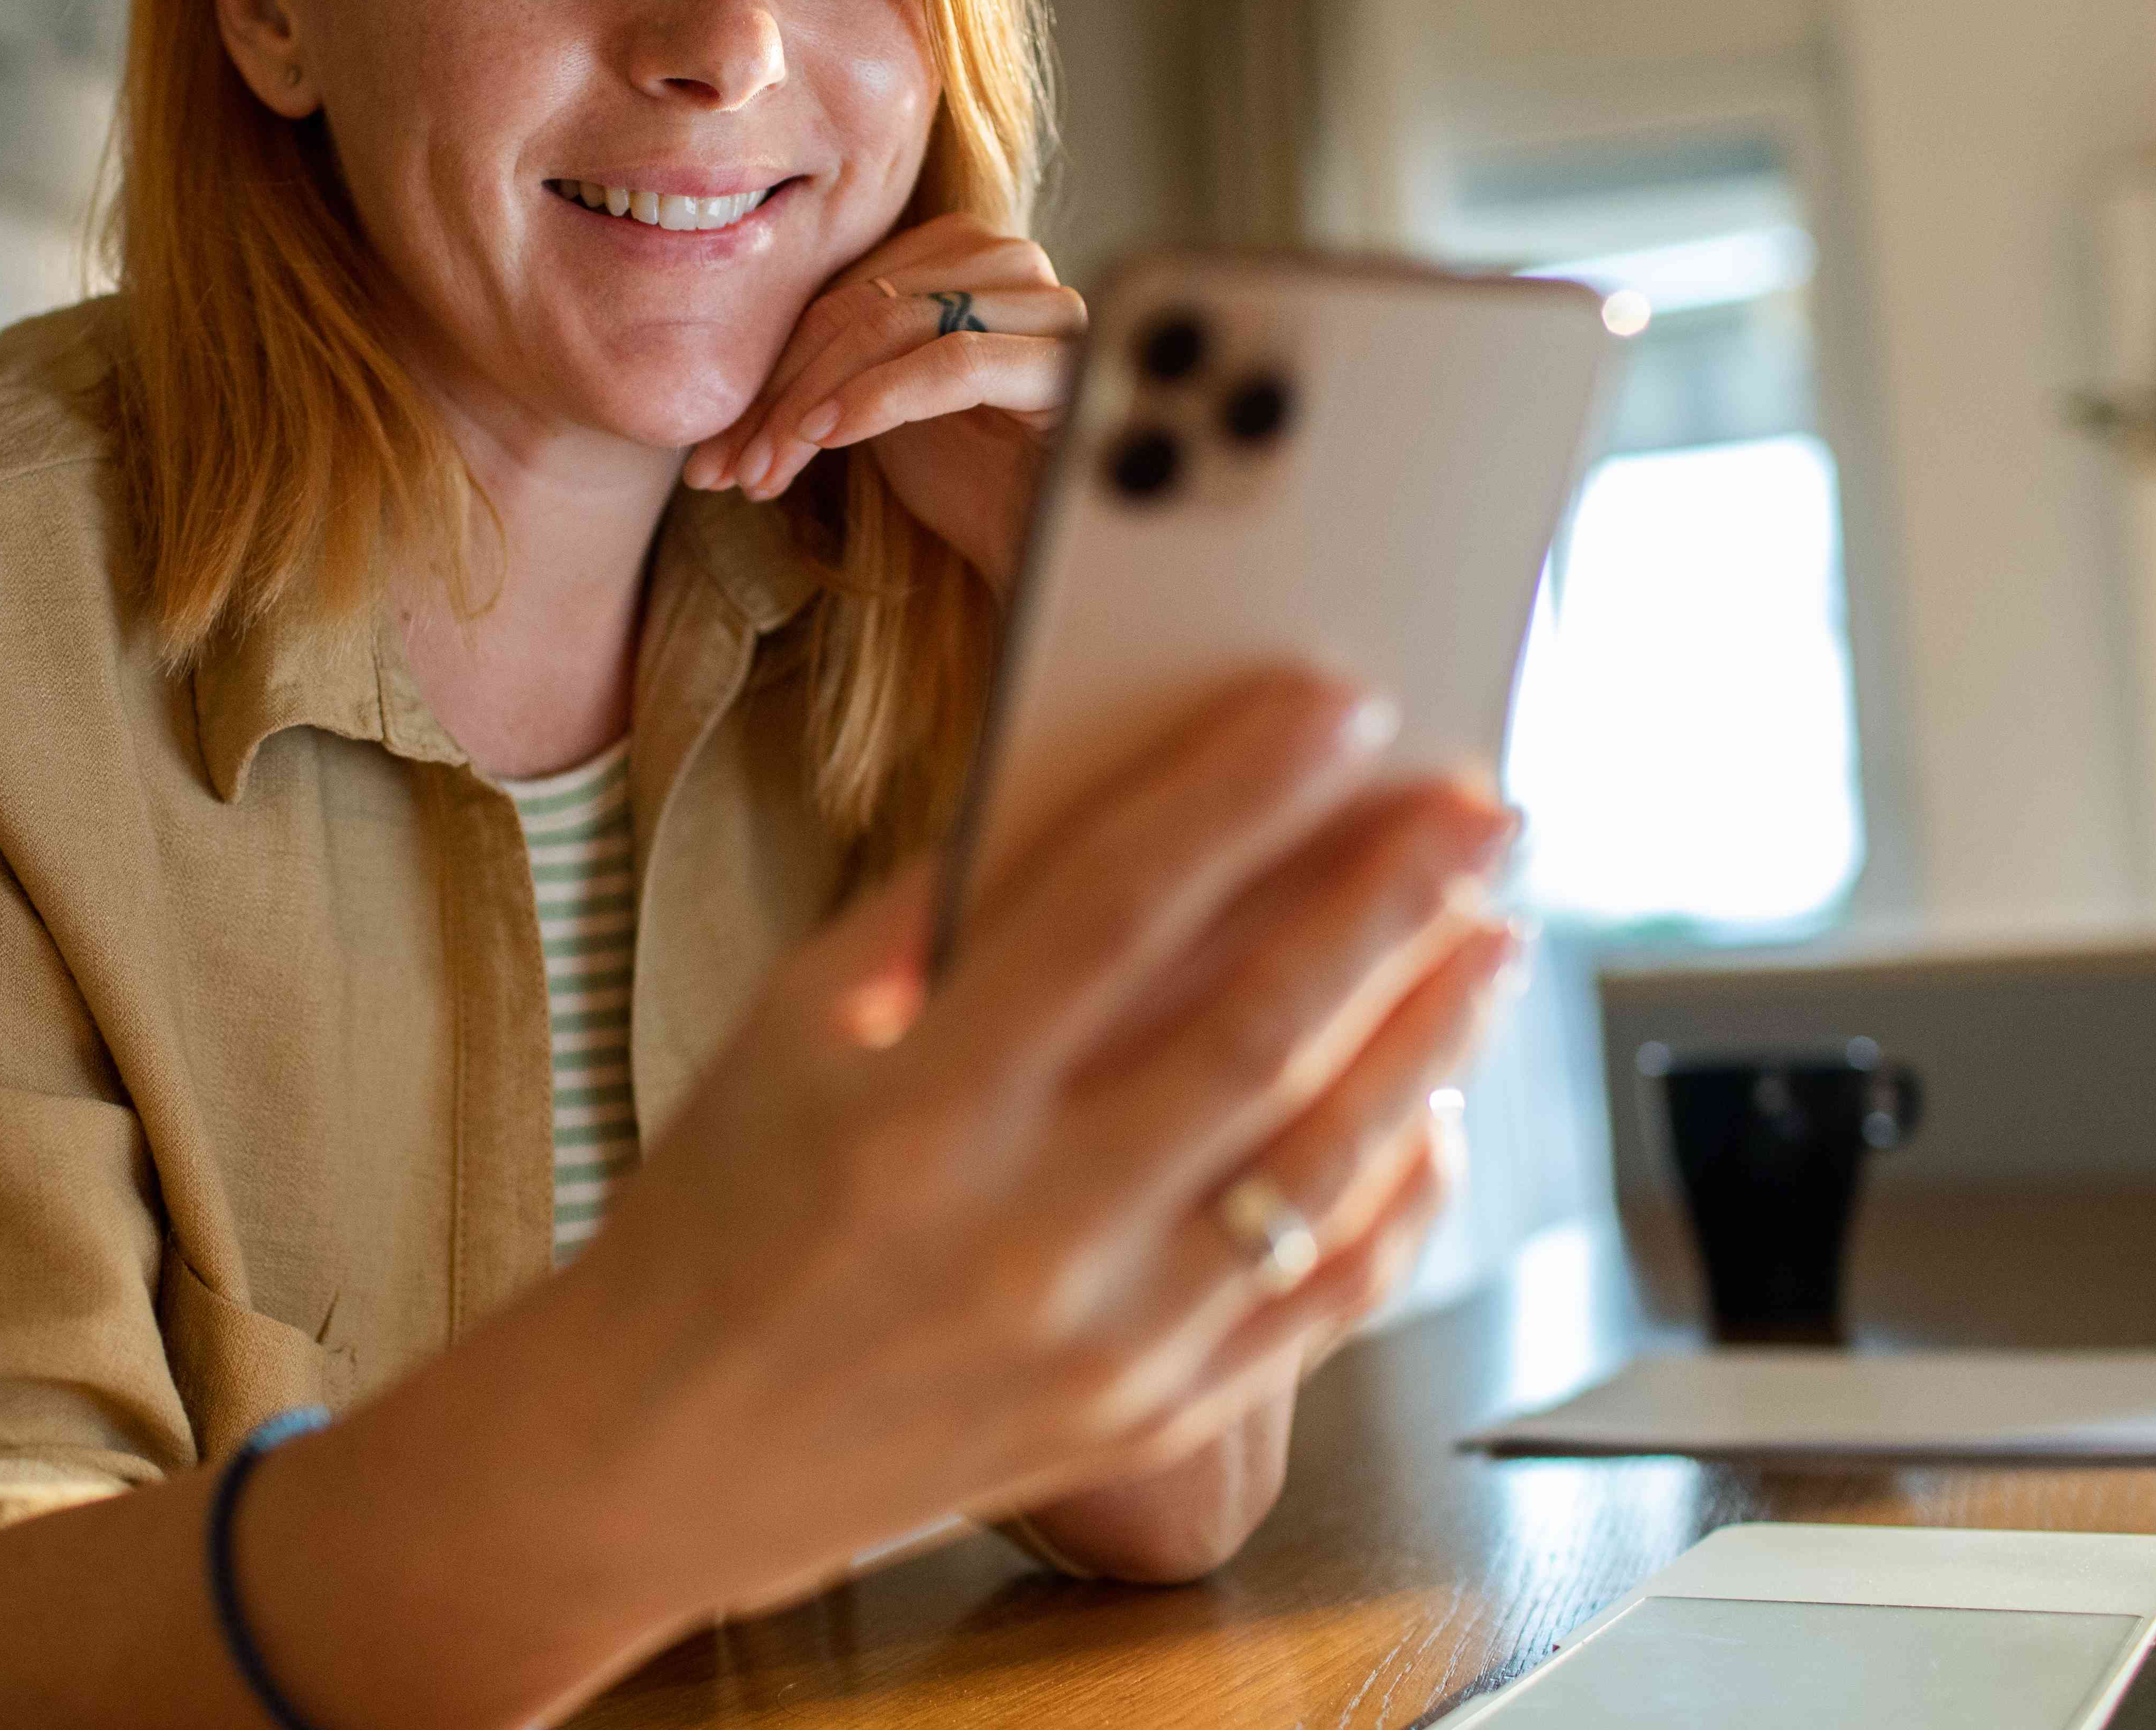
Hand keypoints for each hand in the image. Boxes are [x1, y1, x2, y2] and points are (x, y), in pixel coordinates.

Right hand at [527, 670, 1517, 1621]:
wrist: (662, 1449)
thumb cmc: (726, 1206)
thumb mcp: (792, 1028)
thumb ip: (950, 912)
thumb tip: (1126, 796)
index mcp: (920, 1105)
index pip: (1120, 905)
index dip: (1241, 791)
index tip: (1337, 706)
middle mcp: (1025, 1228)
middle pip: (1258, 1027)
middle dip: (1389, 897)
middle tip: (1481, 808)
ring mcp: (1103, 1341)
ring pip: (1322, 1164)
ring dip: (1428, 1034)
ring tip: (1493, 937)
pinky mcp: (1148, 1420)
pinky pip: (1321, 1302)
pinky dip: (1395, 1200)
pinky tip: (1429, 1114)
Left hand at [681, 211, 1082, 588]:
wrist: (1044, 552)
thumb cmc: (965, 479)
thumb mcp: (873, 409)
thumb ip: (820, 369)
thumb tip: (709, 395)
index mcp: (960, 253)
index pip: (840, 289)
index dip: (766, 367)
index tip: (710, 450)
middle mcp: (1009, 262)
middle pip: (860, 304)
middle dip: (778, 393)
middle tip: (723, 467)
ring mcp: (1046, 305)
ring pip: (896, 326)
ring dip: (812, 403)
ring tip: (765, 468)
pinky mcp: (1066, 361)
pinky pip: (956, 362)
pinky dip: (880, 397)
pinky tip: (827, 436)